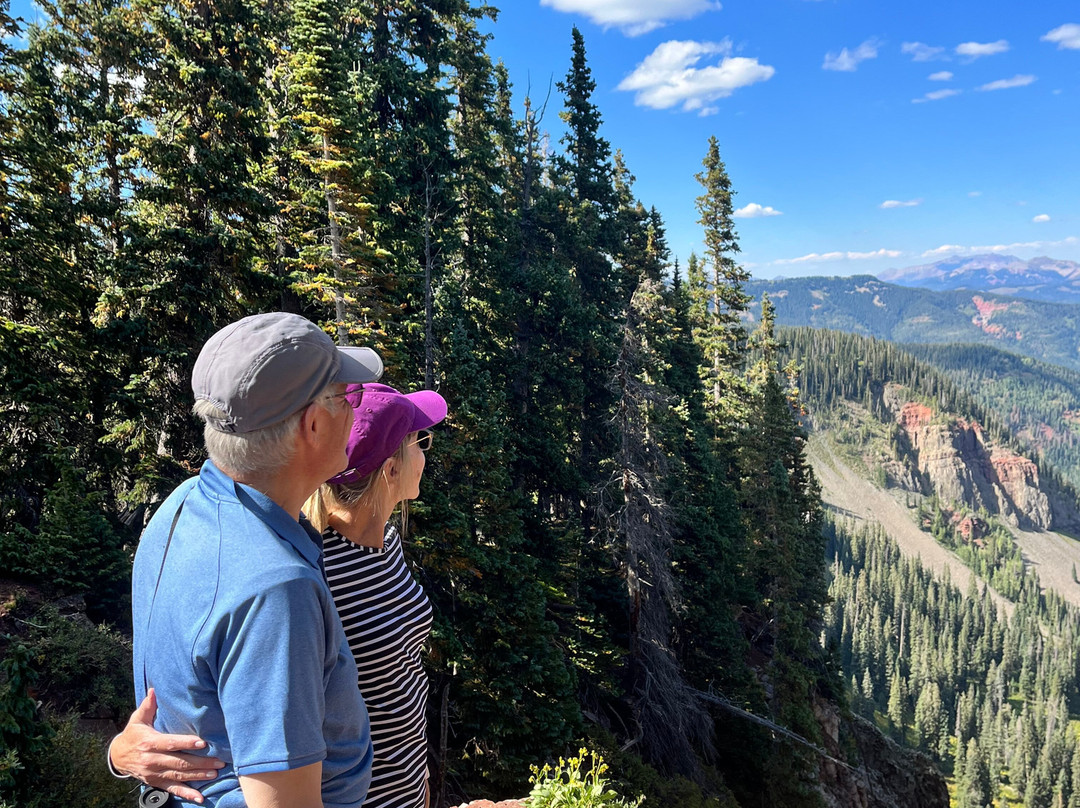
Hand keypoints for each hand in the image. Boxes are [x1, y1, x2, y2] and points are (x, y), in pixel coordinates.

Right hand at [110, 688, 225, 803]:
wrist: (117, 757)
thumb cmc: (133, 734)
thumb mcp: (137, 720)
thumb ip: (148, 706)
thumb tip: (154, 690)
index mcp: (150, 743)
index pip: (170, 743)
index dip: (186, 743)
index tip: (202, 743)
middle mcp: (152, 760)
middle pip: (179, 761)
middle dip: (200, 762)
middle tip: (219, 761)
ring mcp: (154, 773)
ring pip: (179, 775)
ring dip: (198, 776)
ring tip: (215, 773)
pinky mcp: (156, 782)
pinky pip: (173, 789)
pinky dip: (186, 794)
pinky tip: (199, 798)